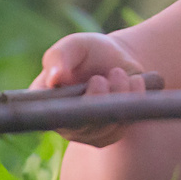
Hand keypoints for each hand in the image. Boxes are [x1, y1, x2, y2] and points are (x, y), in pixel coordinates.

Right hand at [30, 31, 151, 145]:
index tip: (97, 81)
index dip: (73, 103)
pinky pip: (124, 125)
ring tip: (118, 72)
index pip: (51, 115)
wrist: (116, 58)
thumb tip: (54, 78)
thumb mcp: (73, 46)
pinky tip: (133, 80)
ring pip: (106, 126)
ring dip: (118, 95)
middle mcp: (65, 124)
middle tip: (104, 77)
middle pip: (83, 125)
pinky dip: (133, 101)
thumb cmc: (88, 51)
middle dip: (100, 98)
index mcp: (47, 103)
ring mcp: (89, 133)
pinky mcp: (111, 134)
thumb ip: (60, 57)